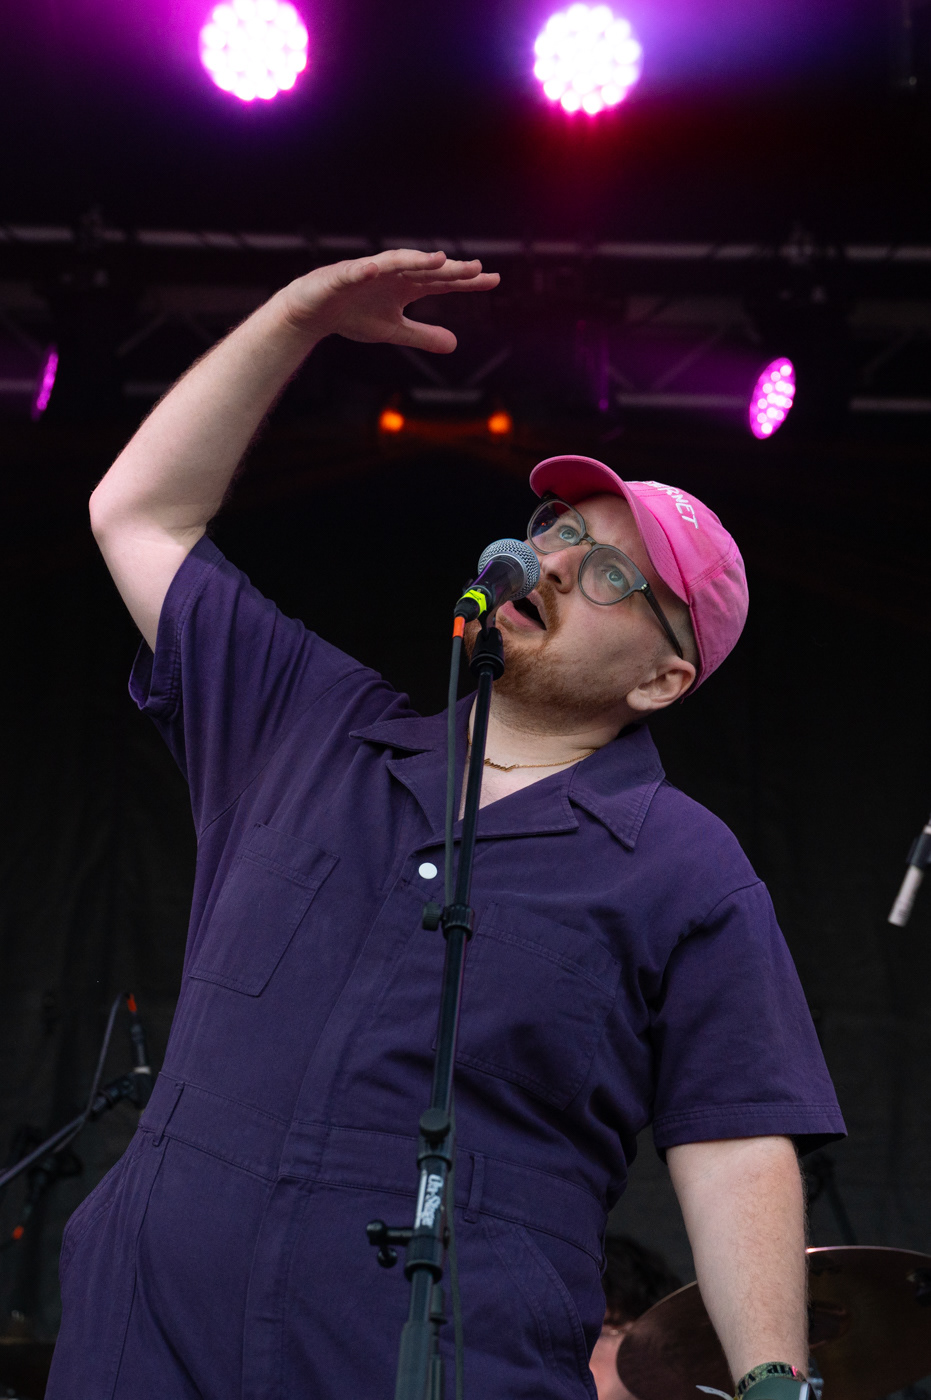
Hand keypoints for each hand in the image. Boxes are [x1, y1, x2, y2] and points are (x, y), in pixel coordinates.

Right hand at [280, 249, 499, 352]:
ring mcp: (367, 272)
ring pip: (394, 263)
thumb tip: (455, 344)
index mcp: (405, 286)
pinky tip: (375, 269)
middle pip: (425, 269)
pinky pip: (354, 272)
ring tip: (437, 260)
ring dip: (415, 260)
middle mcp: (391, 274)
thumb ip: (423, 336)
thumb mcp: (393, 331)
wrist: (313, 311)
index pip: (441, 282)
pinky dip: (364, 270)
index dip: (466, 281)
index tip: (493, 280)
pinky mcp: (340, 277)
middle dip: (449, 268)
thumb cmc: (353, 315)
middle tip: (475, 268)